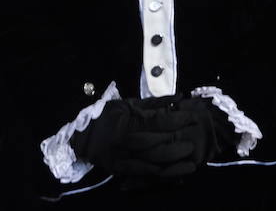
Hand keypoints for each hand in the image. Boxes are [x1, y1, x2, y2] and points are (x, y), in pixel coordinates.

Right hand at [71, 99, 229, 178]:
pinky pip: (143, 176)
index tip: (192, 118)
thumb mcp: (129, 103)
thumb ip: (154, 102)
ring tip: (190, 164)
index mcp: (128, 123)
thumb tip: (179, 98)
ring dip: (172, 165)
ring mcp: (122, 159)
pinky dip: (160, 176)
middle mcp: (125, 142)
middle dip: (177, 145)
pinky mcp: (121, 170)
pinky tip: (175, 176)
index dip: (177, 120)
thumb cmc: (108, 115)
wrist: (83, 136)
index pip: (157, 122)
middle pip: (156, 146)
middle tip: (193, 144)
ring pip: (151, 164)